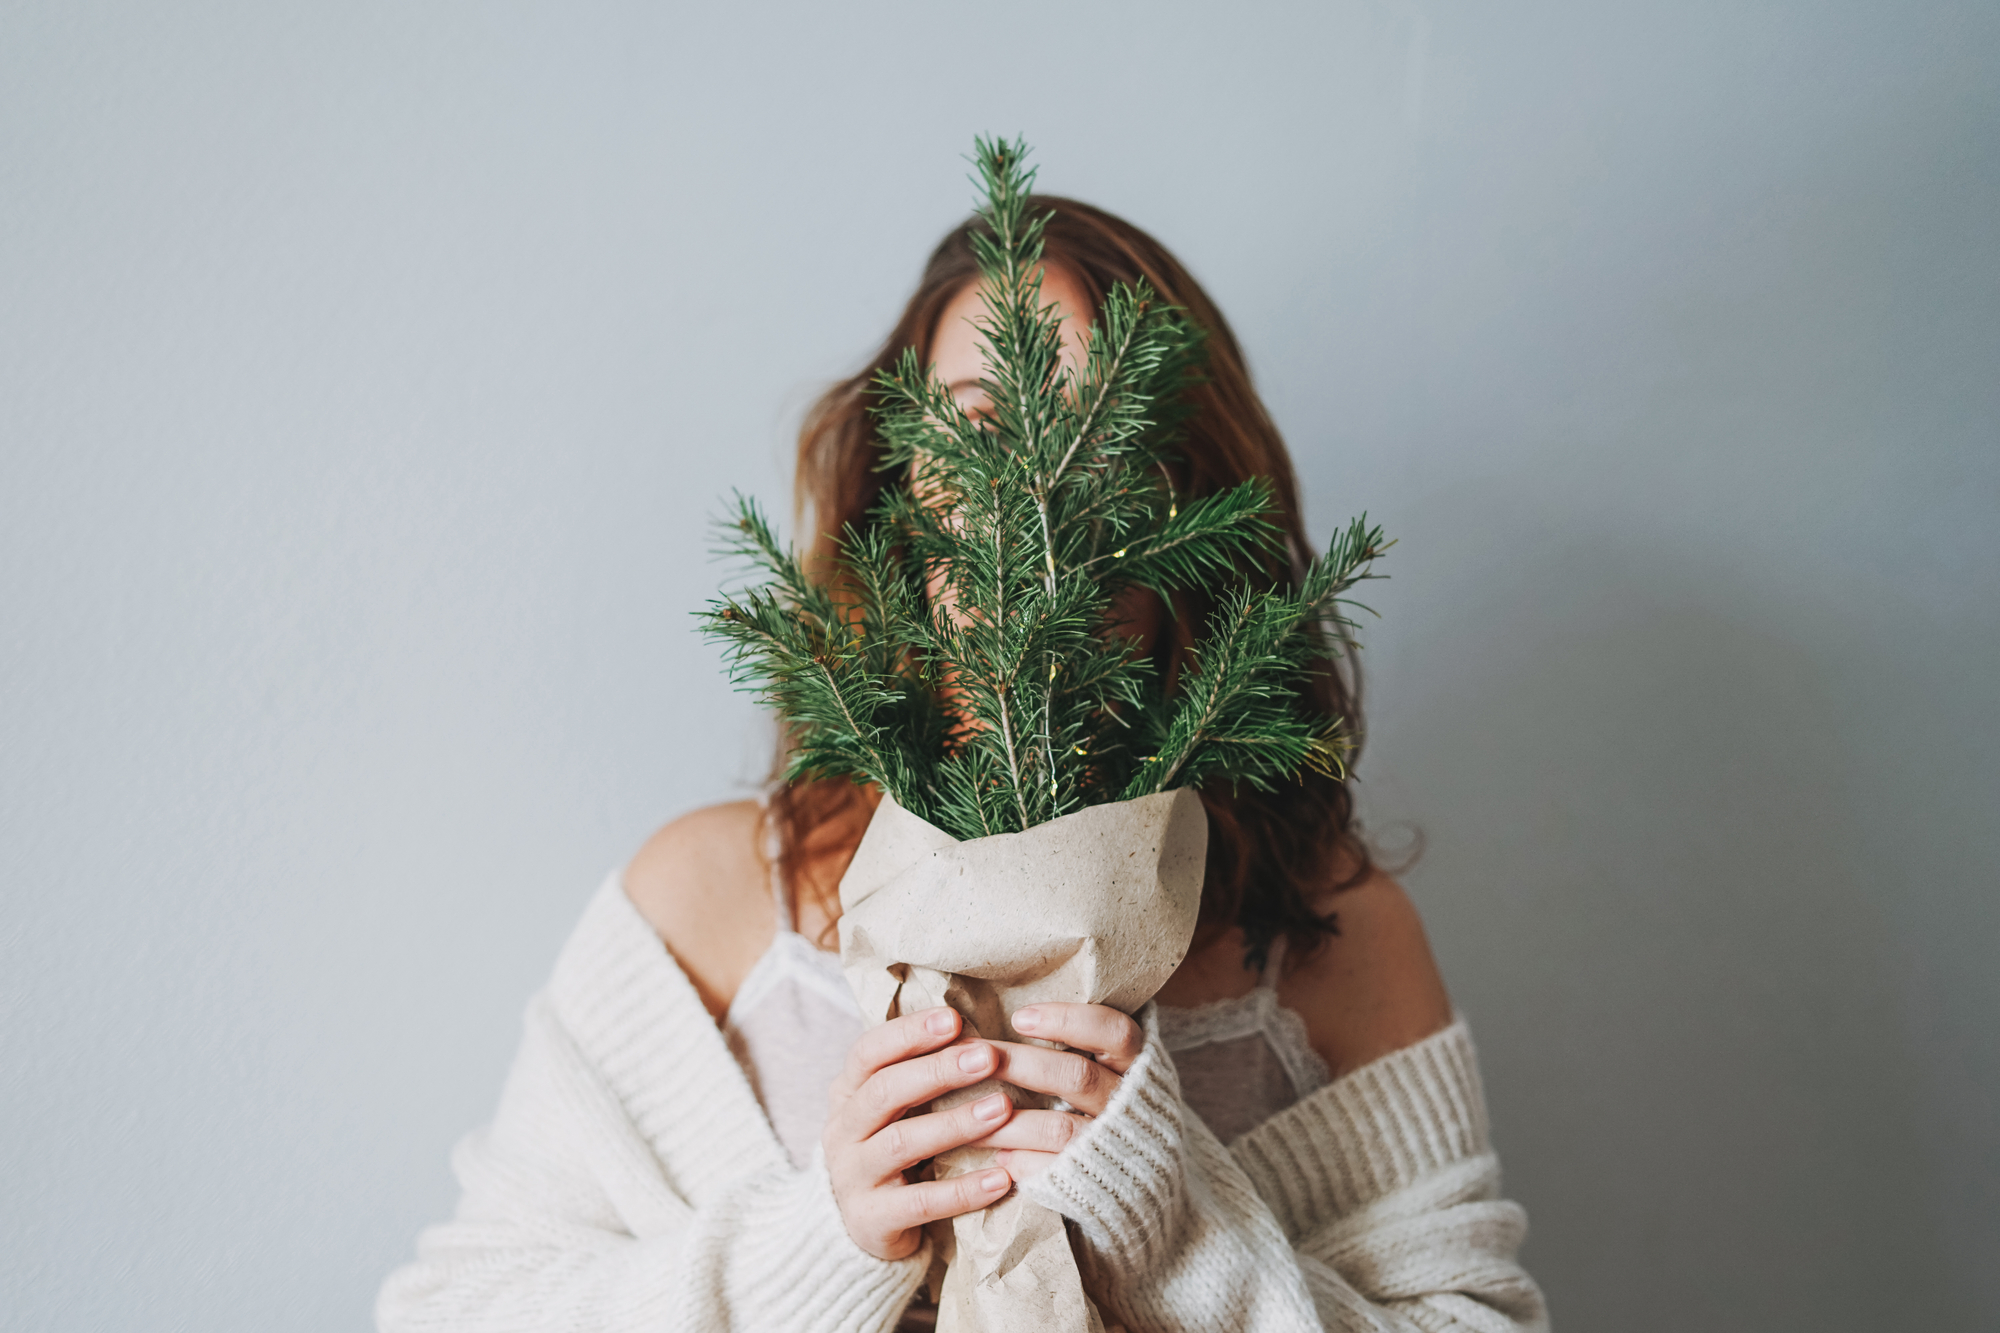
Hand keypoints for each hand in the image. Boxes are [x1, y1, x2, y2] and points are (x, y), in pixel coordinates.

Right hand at [823, 1007, 1018, 1260]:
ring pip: (902, 1142)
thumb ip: (922, 1075)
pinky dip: (963, 1190)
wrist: (861, 1227)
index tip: (954, 1018)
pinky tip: (1002, 1178)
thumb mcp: (895, 1109)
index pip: (868, 1052)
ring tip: (1003, 1108)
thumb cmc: (893, 1150)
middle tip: (988, 1056)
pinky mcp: (870, 1220)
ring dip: (956, 1123)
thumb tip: (980, 1034)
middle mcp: (842, 1130)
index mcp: (846, 1093)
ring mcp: (852, 1176)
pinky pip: (921, 1202)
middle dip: (938, 1070)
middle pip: (885, 1091)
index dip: (909, 1034)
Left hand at [972, 1003, 1143, 1181]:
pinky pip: (1053, 1172)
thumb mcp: (1117, 1074)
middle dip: (1022, 1065)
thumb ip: (1088, 1047)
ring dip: (1008, 1121)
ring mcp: (1113, 1148)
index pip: (1115, 1032)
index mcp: (1140, 1069)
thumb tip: (1019, 1014)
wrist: (1150, 1188)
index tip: (1020, 1018)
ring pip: (1058, 1128)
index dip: (1069, 1020)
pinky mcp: (1096, 1187)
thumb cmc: (1117, 1114)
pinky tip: (997, 1156)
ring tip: (966, 1112)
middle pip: (1077, 1077)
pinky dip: (1021, 1162)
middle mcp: (1129, 1106)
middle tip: (979, 1056)